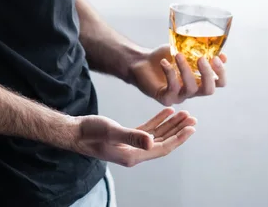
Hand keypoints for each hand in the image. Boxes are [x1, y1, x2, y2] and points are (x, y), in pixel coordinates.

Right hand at [73, 108, 195, 166]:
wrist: (74, 132)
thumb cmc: (89, 132)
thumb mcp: (111, 131)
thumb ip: (131, 136)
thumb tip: (151, 141)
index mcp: (134, 155)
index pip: (162, 148)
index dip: (178, 138)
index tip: (192, 128)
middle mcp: (135, 152)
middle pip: (163, 142)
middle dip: (179, 130)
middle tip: (193, 119)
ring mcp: (131, 145)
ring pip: (157, 135)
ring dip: (170, 125)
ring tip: (184, 113)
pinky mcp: (126, 137)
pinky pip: (147, 129)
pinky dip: (158, 121)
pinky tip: (166, 112)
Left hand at [129, 45, 226, 104]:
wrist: (142, 62)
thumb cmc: (165, 56)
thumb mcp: (184, 51)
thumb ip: (201, 52)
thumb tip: (222, 54)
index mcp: (200, 80)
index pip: (219, 83)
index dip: (221, 72)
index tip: (216, 58)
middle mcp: (192, 91)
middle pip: (209, 90)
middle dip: (208, 74)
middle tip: (202, 58)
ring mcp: (179, 96)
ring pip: (191, 88)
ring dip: (186, 70)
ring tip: (178, 55)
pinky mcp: (165, 98)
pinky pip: (172, 88)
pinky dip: (169, 72)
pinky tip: (163, 62)